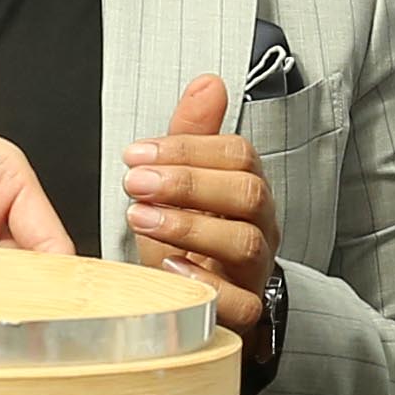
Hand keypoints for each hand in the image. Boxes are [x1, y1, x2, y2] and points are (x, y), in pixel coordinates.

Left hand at [119, 73, 270, 333]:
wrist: (197, 301)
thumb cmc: (188, 240)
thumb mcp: (182, 185)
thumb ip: (192, 136)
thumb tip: (208, 82)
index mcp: (246, 189)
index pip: (237, 154)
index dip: (188, 148)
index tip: (136, 153)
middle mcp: (259, 226)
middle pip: (248, 193)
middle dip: (187, 182)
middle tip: (135, 182)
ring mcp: (254, 271)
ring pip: (245, 243)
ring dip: (189, 226)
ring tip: (140, 217)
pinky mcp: (245, 311)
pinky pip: (242, 302)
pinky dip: (206, 284)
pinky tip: (170, 268)